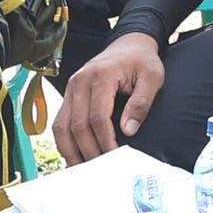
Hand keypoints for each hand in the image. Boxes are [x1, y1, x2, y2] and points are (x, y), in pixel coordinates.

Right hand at [55, 32, 167, 161]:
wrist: (129, 43)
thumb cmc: (142, 61)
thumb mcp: (152, 78)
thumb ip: (141, 103)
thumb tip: (128, 131)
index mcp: (101, 76)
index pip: (98, 117)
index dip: (105, 140)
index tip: (115, 156)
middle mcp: (80, 81)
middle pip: (77, 125)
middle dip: (88, 150)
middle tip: (101, 169)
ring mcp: (71, 88)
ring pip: (61, 126)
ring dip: (71, 150)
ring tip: (83, 169)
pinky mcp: (69, 94)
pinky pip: (60, 122)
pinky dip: (65, 141)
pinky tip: (75, 155)